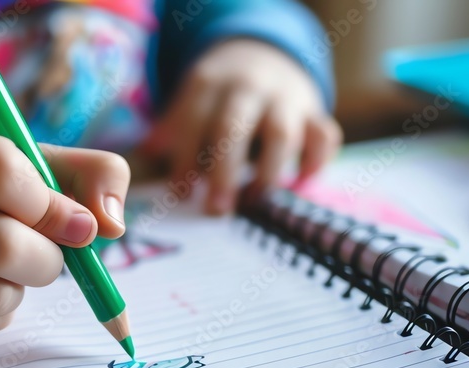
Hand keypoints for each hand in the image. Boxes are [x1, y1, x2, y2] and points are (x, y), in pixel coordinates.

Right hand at [0, 129, 129, 334]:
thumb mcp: (38, 164)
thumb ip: (94, 175)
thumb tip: (113, 224)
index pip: (2, 174)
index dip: (54, 206)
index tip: (78, 224)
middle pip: (3, 247)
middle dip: (49, 259)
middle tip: (50, 253)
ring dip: (23, 286)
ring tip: (6, 265)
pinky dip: (1, 312)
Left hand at [145, 38, 341, 213]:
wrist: (265, 55)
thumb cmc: (220, 96)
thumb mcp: (192, 99)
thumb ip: (173, 129)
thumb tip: (144, 156)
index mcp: (211, 82)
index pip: (194, 121)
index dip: (186, 159)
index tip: (181, 195)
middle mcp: (249, 88)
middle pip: (235, 128)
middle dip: (224, 172)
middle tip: (217, 210)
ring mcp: (286, 99)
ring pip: (282, 135)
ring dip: (268, 173)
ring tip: (253, 201)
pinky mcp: (315, 112)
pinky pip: (324, 137)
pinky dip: (314, 163)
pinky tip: (299, 183)